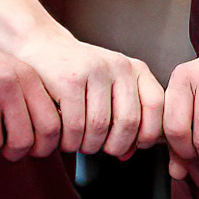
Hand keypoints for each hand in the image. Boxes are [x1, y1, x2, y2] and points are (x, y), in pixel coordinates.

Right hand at [0, 27, 61, 159]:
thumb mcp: (5, 70)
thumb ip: (26, 97)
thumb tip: (45, 141)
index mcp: (26, 75)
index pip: (51, 124)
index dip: (44, 146)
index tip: (33, 151)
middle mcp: (8, 83)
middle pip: (24, 140)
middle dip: (14, 153)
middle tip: (4, 151)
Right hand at [12, 26, 164, 157]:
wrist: (43, 46)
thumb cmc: (78, 74)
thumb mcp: (109, 88)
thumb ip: (125, 116)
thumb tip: (129, 153)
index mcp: (135, 68)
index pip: (155, 106)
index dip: (147, 134)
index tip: (132, 145)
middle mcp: (119, 65)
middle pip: (129, 122)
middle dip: (114, 146)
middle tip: (99, 149)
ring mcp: (94, 70)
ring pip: (99, 127)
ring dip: (87, 146)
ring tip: (78, 143)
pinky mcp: (69, 79)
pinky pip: (75, 125)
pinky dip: (69, 141)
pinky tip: (64, 138)